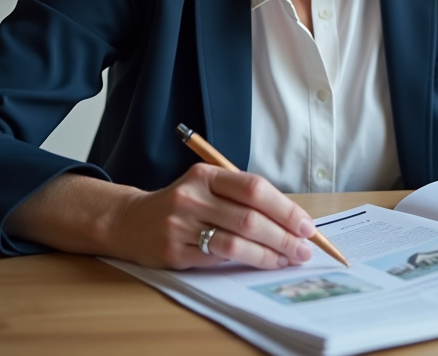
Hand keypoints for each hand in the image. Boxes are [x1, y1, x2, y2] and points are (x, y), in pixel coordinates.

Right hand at [111, 163, 316, 269]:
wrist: (131, 221)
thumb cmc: (184, 204)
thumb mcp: (208, 187)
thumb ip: (243, 198)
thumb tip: (292, 220)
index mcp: (206, 175)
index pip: (254, 189)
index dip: (285, 209)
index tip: (306, 226)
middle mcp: (191, 197)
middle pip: (249, 218)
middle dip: (284, 236)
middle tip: (304, 250)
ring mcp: (180, 225)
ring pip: (235, 243)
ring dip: (268, 254)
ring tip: (289, 260)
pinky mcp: (173, 252)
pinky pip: (217, 259)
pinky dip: (245, 262)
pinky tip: (263, 263)